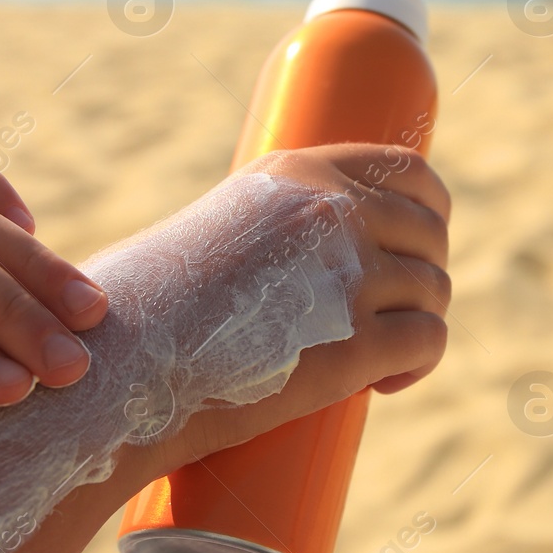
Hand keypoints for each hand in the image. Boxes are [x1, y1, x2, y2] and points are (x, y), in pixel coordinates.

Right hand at [141, 143, 450, 473]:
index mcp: (297, 172)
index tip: (414, 246)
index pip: (407, 170)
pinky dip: (416, 364)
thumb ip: (267, 227)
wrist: (119, 366)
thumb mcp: (211, 227)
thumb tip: (301, 260)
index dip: (427, 211)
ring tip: (374, 357)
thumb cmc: (142, 308)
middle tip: (385, 316)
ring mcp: (347, 274)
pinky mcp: (355, 343)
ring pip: (433, 290)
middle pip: (430, 234)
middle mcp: (331, 210)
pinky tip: (384, 381)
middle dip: (419, 276)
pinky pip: (428, 339)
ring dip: (414, 324)